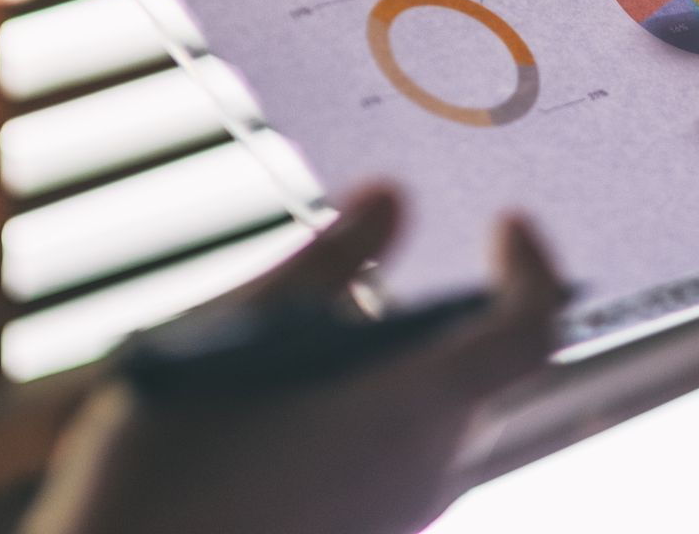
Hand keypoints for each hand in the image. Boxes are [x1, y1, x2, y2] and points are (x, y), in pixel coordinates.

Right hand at [25, 188, 564, 533]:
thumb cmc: (165, 465)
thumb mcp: (236, 335)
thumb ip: (325, 263)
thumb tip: (392, 196)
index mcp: (408, 410)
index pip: (528, 331)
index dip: (533, 268)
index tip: (504, 224)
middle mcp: (425, 476)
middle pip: (486, 375)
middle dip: (454, 311)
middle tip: (384, 269)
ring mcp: (400, 523)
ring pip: (445, 422)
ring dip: (411, 365)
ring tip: (316, 341)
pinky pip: (407, 466)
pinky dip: (381, 414)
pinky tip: (298, 407)